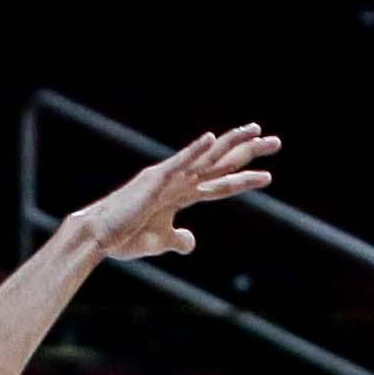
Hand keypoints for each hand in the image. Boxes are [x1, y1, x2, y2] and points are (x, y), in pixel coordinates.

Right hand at [66, 124, 279, 262]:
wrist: (98, 236)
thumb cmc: (123, 237)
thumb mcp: (159, 242)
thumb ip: (178, 239)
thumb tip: (192, 242)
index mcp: (181, 194)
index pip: (219, 183)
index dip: (243, 178)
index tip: (266, 176)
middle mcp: (179, 180)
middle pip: (221, 163)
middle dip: (248, 153)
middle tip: (276, 142)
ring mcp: (168, 178)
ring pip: (207, 158)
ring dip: (232, 145)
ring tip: (257, 132)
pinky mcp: (153, 181)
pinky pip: (178, 163)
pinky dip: (194, 151)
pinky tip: (211, 139)